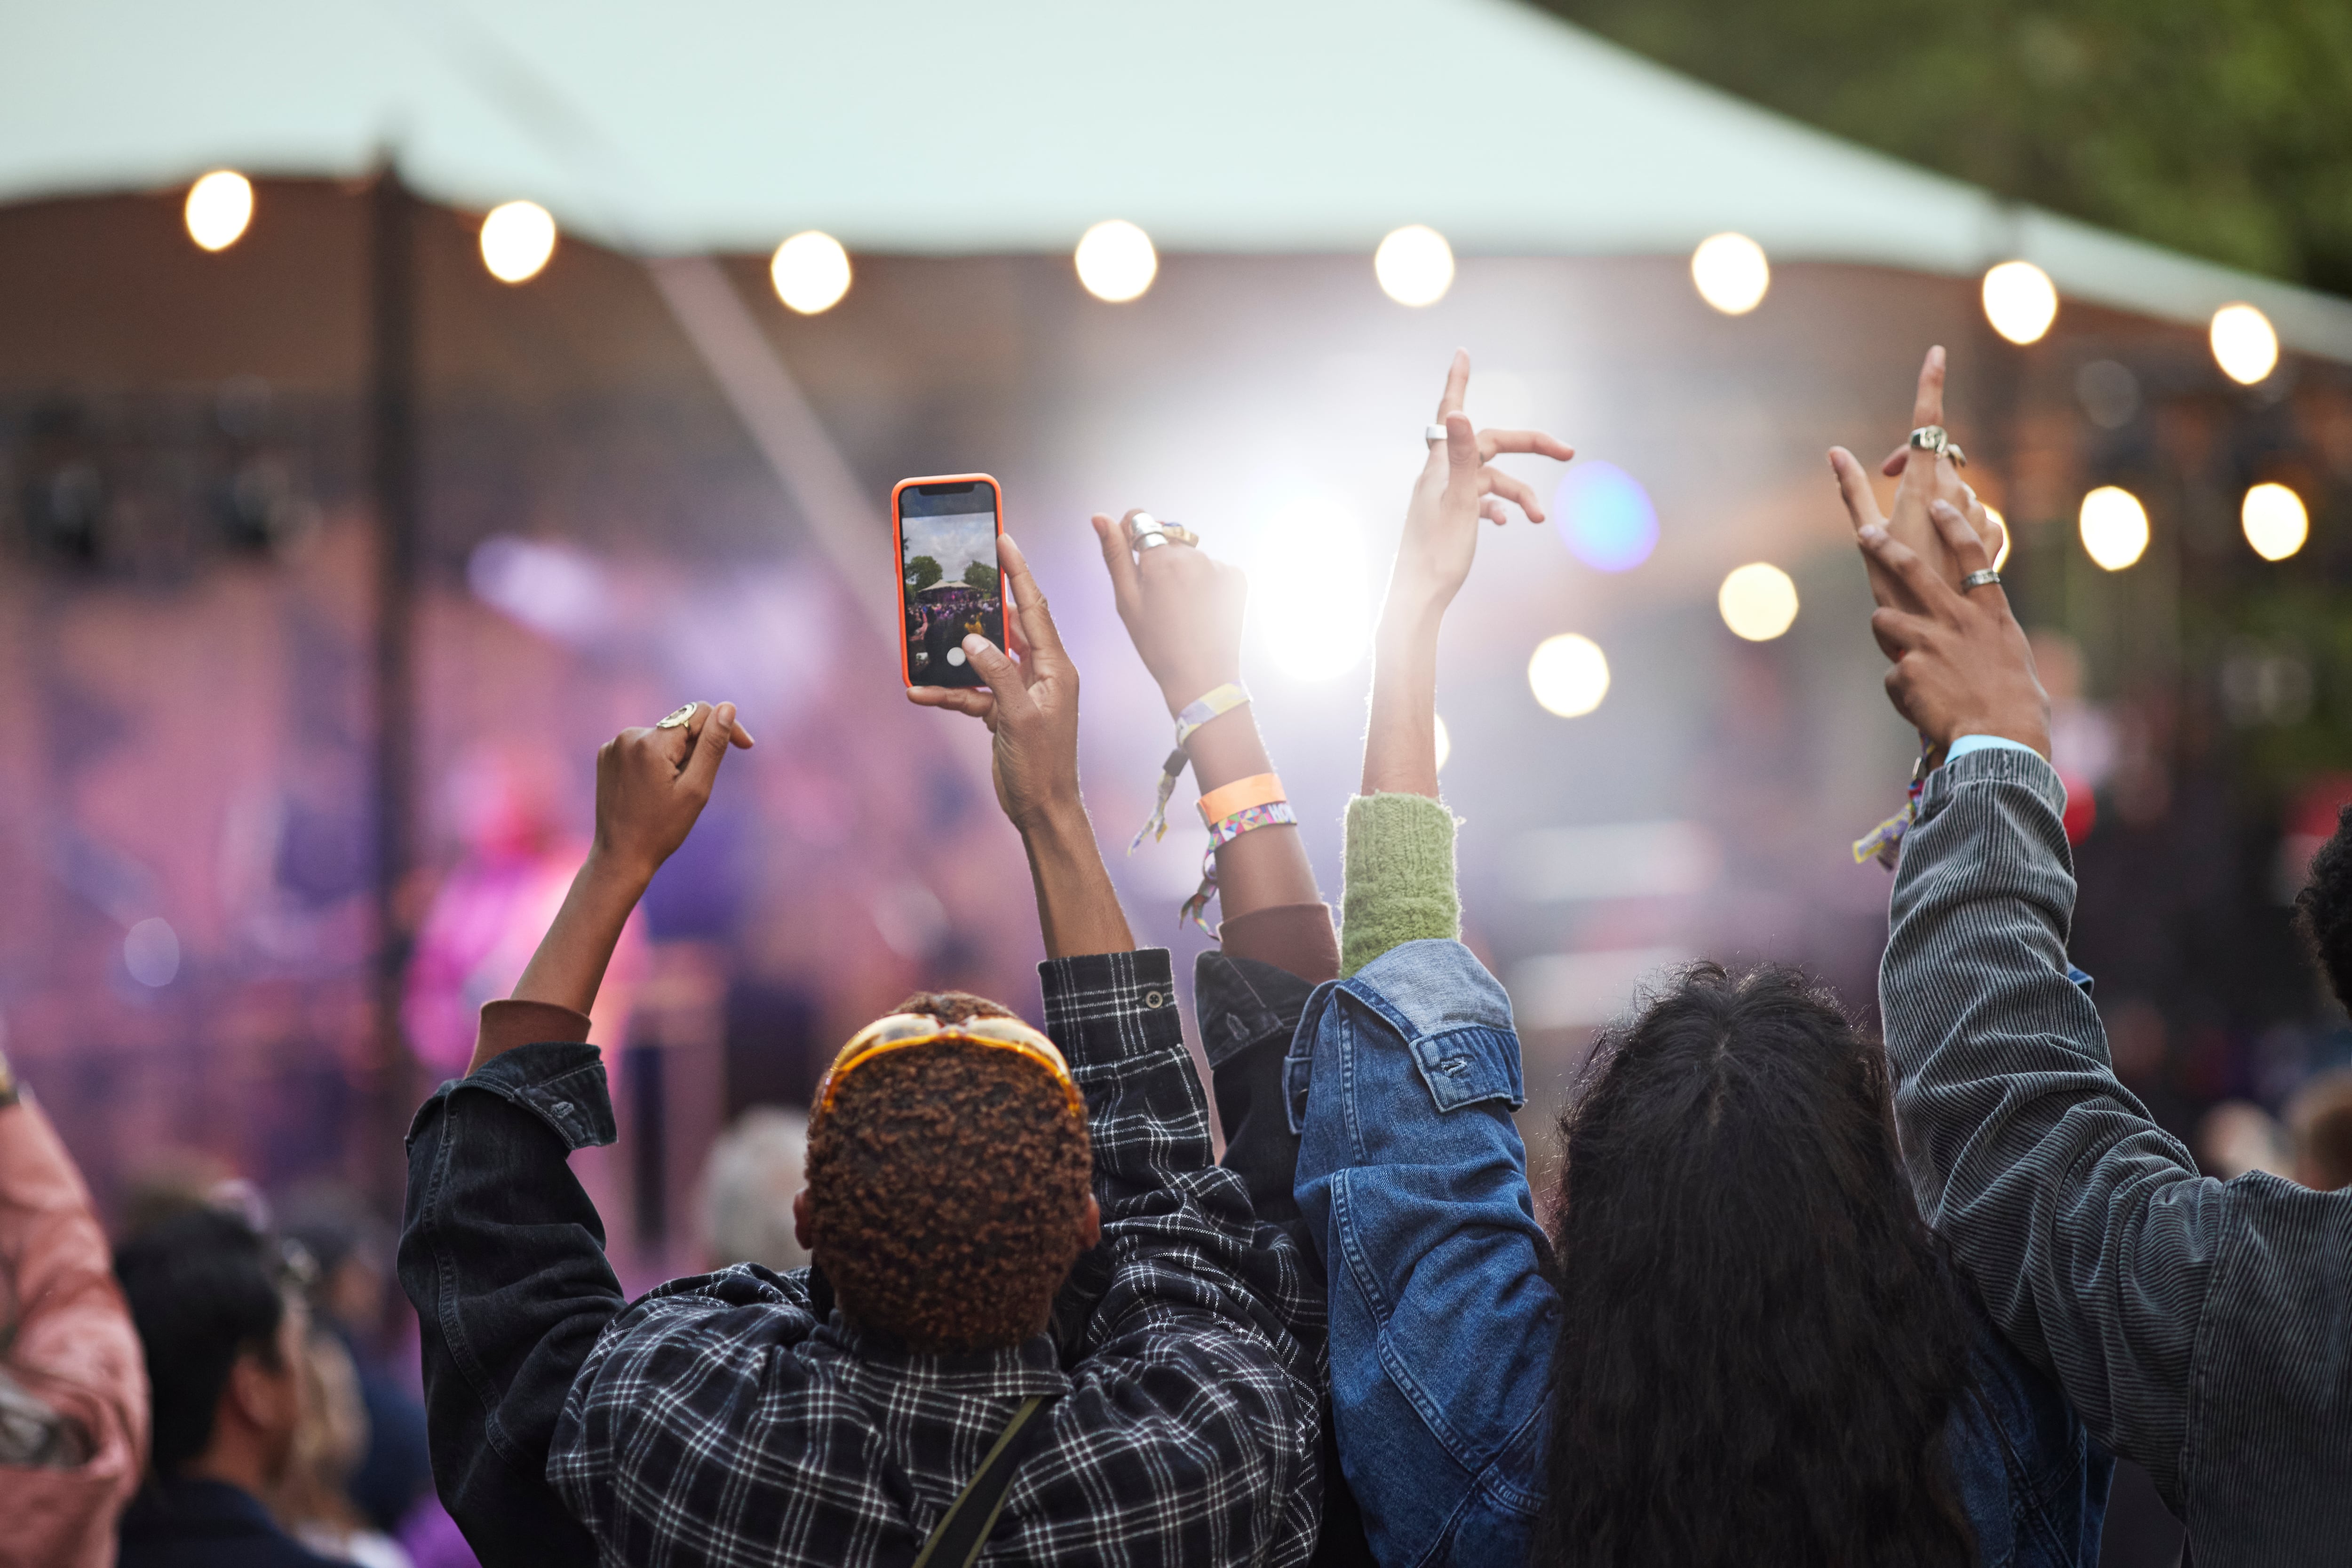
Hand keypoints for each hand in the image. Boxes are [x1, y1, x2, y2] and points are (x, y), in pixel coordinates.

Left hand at [590, 701, 750, 883]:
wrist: (621, 857)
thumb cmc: (663, 829)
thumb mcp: (696, 788)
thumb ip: (712, 745)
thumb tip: (727, 708)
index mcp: (651, 742)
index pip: (699, 713)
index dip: (726, 727)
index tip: (745, 746)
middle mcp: (628, 736)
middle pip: (680, 726)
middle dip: (696, 749)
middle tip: (694, 786)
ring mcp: (613, 746)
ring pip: (663, 737)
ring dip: (676, 756)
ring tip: (670, 792)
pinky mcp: (606, 756)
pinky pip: (643, 746)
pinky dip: (656, 761)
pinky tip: (652, 790)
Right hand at [907, 535, 1082, 831]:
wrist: (1043, 810)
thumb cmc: (1042, 766)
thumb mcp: (1019, 717)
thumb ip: (997, 675)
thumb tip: (974, 641)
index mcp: (1056, 668)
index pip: (1034, 608)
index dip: (1018, 573)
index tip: (1004, 539)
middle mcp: (1041, 674)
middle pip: (1006, 627)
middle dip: (980, 607)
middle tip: (957, 578)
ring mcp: (1020, 692)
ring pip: (982, 661)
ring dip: (954, 658)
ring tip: (924, 643)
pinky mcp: (1003, 712)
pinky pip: (972, 693)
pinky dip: (948, 693)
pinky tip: (919, 692)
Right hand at [1091, 511, 1247, 713]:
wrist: (1202, 678)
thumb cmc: (1158, 644)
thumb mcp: (1127, 600)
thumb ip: (1115, 554)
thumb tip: (1099, 516)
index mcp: (1161, 559)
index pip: (1142, 520)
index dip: (1132, 535)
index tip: (1133, 556)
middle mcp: (1194, 555)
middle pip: (1168, 541)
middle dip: (1160, 559)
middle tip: (1160, 600)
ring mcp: (1219, 565)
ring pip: (1192, 556)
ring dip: (1185, 572)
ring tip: (1183, 610)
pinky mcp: (1237, 577)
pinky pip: (1214, 569)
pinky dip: (1207, 584)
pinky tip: (1202, 611)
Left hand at [1385, 349, 1573, 626]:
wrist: (1418, 600)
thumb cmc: (1436, 554)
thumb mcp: (1457, 502)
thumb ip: (1461, 457)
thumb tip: (1456, 412)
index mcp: (1438, 467)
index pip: (1450, 413)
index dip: (1458, 381)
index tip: (1462, 352)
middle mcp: (1439, 477)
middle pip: (1489, 447)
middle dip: (1529, 447)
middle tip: (1567, 450)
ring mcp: (1445, 498)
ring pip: (1491, 480)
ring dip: (1519, 494)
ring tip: (1540, 517)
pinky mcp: (1451, 520)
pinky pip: (1481, 502)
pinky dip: (1500, 507)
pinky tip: (1507, 523)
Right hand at [1830, 346, 2005, 607]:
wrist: (1940, 628)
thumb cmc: (1894, 585)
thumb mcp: (1865, 536)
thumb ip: (1853, 490)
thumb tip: (1835, 451)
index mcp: (1922, 488)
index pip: (1927, 423)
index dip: (1931, 385)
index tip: (1937, 354)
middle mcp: (1956, 494)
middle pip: (1939, 459)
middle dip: (1916, 466)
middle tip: (1889, 484)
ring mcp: (1979, 514)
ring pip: (1958, 489)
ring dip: (1939, 501)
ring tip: (1918, 537)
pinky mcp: (1995, 536)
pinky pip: (1977, 515)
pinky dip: (1960, 522)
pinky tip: (1945, 548)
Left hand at [1857, 499, 2050, 756]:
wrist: (2001, 738)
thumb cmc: (2015, 704)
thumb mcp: (2010, 657)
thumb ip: (1986, 636)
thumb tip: (1975, 635)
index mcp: (1990, 613)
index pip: (1973, 555)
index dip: (1954, 526)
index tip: (1938, 504)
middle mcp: (1958, 619)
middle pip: (1912, 569)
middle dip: (1885, 547)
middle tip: (1866, 532)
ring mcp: (1929, 641)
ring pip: (1884, 619)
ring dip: (1888, 635)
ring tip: (1907, 661)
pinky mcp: (1907, 668)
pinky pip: (1892, 673)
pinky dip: (1902, 689)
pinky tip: (1921, 705)